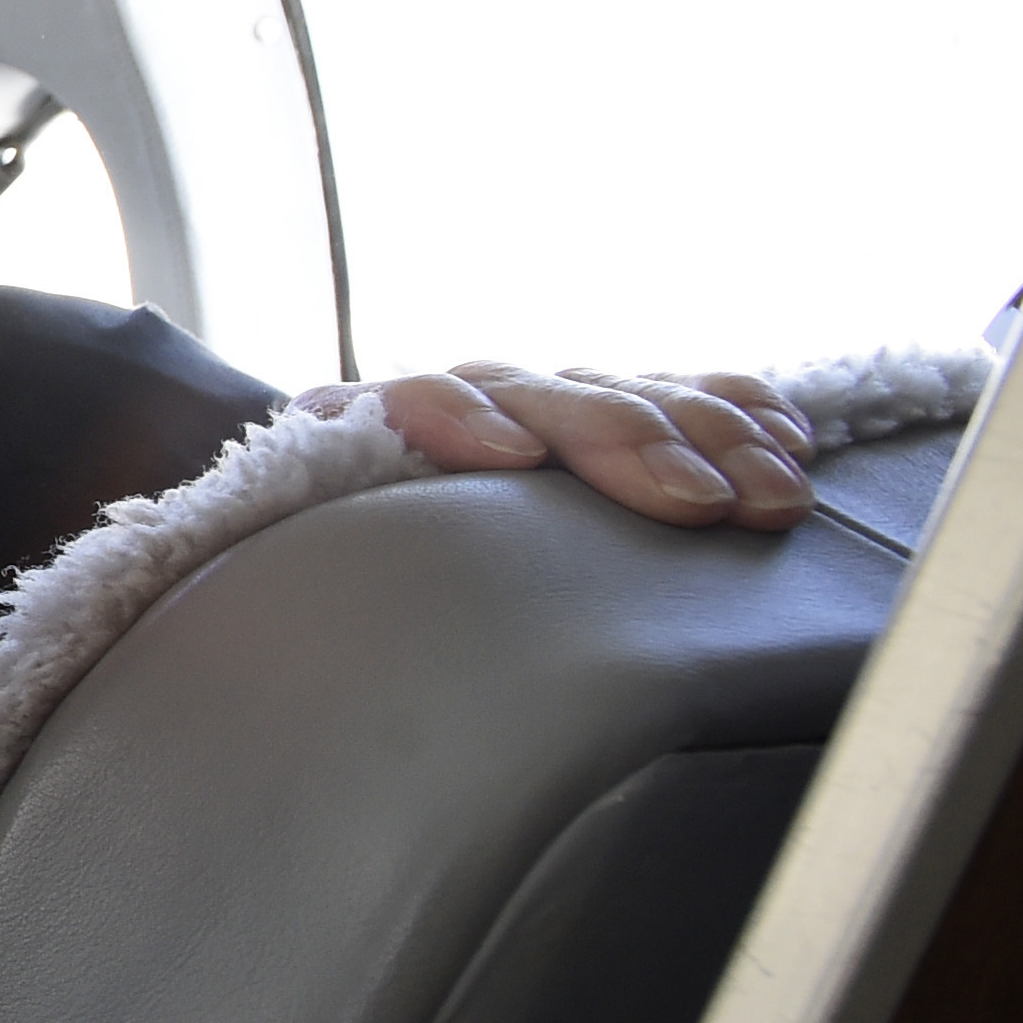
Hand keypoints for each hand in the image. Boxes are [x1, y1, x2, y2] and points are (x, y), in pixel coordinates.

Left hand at [307, 361, 817, 530]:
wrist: (316, 498)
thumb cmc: (295, 560)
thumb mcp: (272, 559)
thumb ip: (275, 564)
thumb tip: (233, 628)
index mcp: (362, 429)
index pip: (411, 402)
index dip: (458, 422)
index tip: (513, 458)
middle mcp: (462, 405)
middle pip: (549, 399)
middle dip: (629, 442)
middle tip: (697, 504)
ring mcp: (541, 403)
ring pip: (629, 398)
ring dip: (709, 440)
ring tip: (773, 496)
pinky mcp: (601, 415)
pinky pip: (681, 394)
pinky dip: (736, 413)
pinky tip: (789, 440)